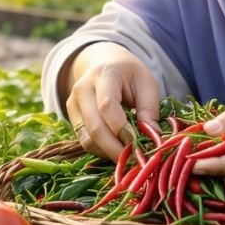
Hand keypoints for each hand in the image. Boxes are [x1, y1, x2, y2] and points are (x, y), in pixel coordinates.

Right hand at [62, 42, 160, 161]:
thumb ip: (150, 109)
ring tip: (128, 158)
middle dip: (115, 148)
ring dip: (108, 153)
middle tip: (135, 161)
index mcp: (104, 75)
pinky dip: (101, 151)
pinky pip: (85, 141)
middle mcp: (83, 89)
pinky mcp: (71, 117)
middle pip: (95, 127)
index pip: (107, 106)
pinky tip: (117, 152)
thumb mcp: (146, 83)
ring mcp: (73, 104)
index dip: (122, 129)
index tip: (139, 145)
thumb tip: (153, 137)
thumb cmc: (130, 74)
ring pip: (87, 139)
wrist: (104, 63)